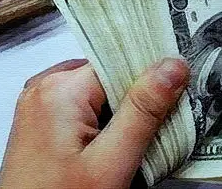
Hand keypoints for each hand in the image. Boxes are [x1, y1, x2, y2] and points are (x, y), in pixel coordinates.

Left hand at [0, 58, 189, 188]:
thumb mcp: (111, 162)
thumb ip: (143, 111)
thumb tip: (173, 65)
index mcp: (59, 88)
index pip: (121, 59)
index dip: (152, 76)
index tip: (182, 89)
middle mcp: (44, 87)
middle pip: (110, 75)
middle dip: (138, 98)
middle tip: (161, 127)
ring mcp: (39, 105)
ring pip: (99, 93)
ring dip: (123, 114)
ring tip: (137, 144)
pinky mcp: (40, 124)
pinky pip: (83, 108)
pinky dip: (105, 123)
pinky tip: (116, 149)